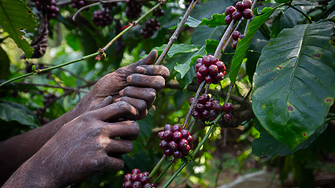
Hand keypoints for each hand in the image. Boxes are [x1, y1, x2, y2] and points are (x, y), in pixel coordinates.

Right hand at [3, 101, 139, 187]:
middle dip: (133, 134)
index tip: (132, 118)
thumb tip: (111, 99)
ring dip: (124, 151)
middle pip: (132, 127)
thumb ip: (97, 110)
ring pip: (129, 146)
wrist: (48, 166)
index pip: (123, 107)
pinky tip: (107, 163)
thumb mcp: (77, 122)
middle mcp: (97, 129)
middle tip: (128, 138)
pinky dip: (116, 165)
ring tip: (115, 152)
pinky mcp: (99, 163)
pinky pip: (120, 163)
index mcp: (92, 117)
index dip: (132, 111)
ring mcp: (99, 146)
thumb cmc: (63, 142)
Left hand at [85, 50, 168, 118]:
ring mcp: (146, 104)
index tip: (139, 69)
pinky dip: (127, 101)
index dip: (154, 69)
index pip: (163, 73)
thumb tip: (155, 52)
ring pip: (150, 95)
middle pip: (159, 84)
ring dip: (132, 92)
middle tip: (127, 80)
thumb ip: (139, 64)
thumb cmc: (107, 86)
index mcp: (148, 80)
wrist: (94, 102)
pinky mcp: (139, 115)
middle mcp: (150, 92)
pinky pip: (141, 106)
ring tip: (120, 93)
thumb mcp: (122, 72)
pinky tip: (118, 102)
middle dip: (142, 79)